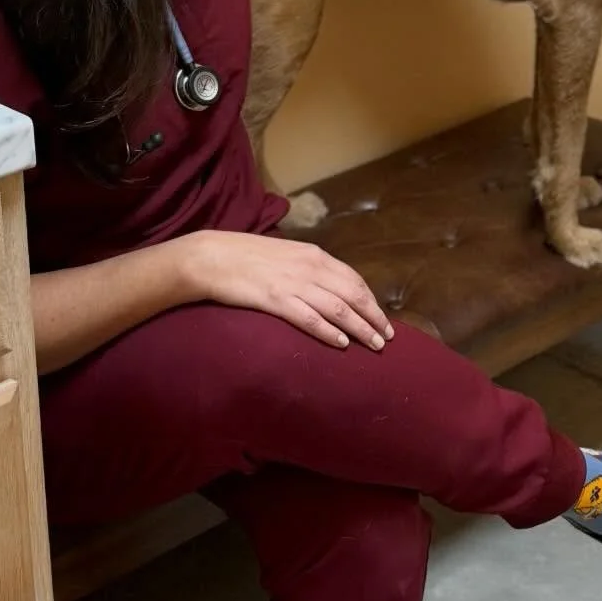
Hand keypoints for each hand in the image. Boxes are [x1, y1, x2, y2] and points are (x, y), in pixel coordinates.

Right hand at [183, 230, 394, 350]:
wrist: (214, 256)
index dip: (371, 300)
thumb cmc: (248, 255)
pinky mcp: (277, 300)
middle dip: (373, 317)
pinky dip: (329, 332)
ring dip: (359, 328)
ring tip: (373, 345)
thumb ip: (309, 268)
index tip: (383, 318)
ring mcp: (294, 283)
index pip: (353, 278)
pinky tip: (341, 344)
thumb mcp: (287, 254)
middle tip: (387, 338)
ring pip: (338, 308)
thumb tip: (330, 287)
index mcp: (314, 254)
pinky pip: (310, 318)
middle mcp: (310, 267)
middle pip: (353, 294)